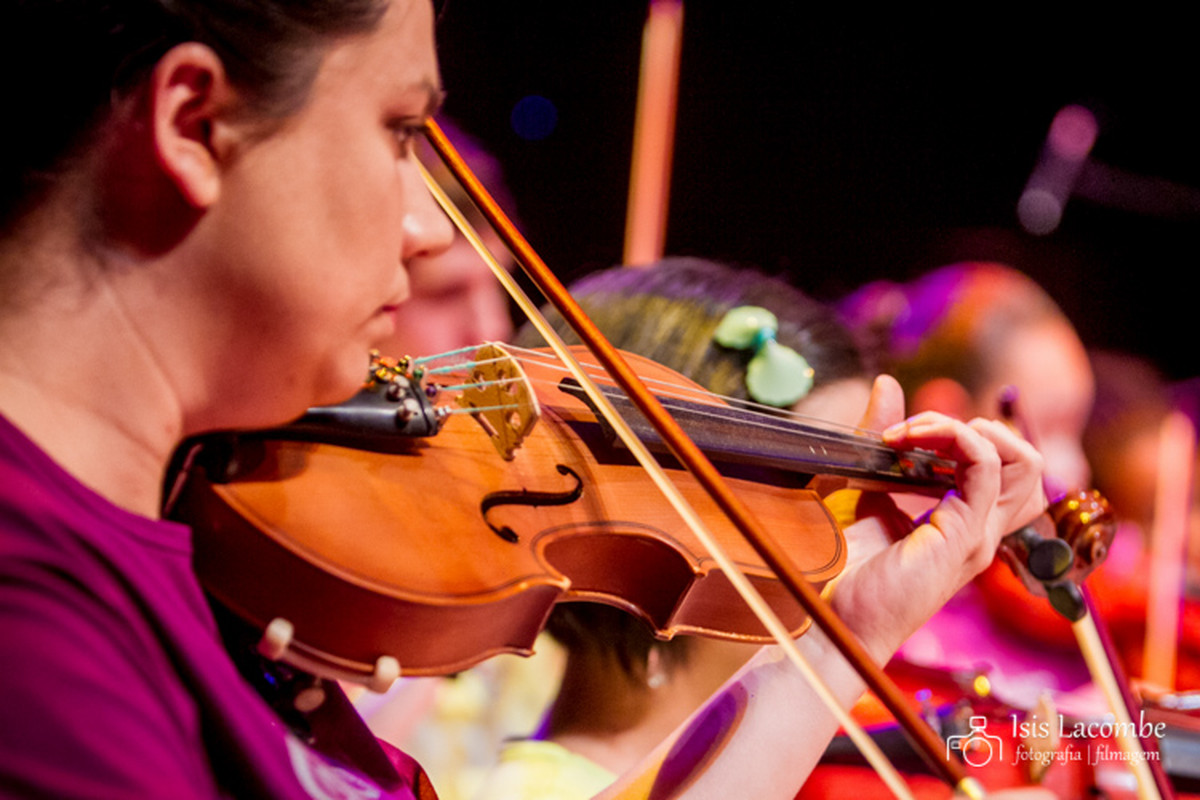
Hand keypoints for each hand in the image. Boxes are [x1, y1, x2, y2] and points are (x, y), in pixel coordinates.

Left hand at [828, 375, 1045, 659]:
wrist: (828, 621)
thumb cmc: (840, 566)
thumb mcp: (859, 486)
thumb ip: (879, 439)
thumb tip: (888, 384)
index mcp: (962, 523)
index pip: (1003, 467)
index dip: (960, 434)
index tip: (897, 433)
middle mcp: (980, 530)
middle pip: (1026, 462)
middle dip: (974, 425)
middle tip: (915, 431)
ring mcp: (978, 535)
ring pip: (1022, 460)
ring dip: (969, 427)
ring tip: (919, 432)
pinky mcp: (964, 537)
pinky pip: (986, 466)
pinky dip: (953, 436)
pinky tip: (908, 441)